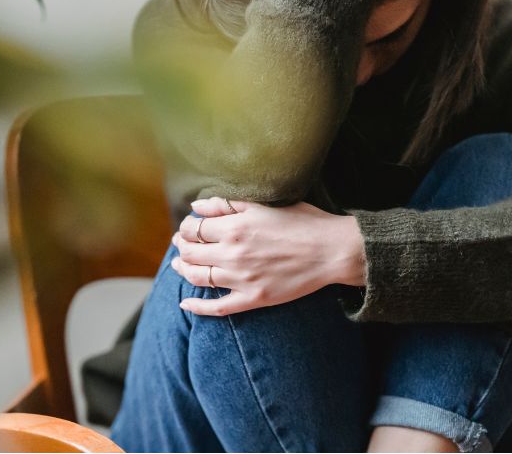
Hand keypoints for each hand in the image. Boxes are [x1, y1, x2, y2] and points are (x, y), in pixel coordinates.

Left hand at [169, 196, 365, 315]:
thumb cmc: (302, 222)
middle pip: (191, 252)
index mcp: (234, 227)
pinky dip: (197, 308)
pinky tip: (185, 305)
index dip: (186, 227)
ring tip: (179, 265)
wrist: (332, 251)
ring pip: (197, 277)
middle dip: (181, 246)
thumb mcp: (264, 205)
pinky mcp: (253, 299)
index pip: (193, 229)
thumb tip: (196, 208)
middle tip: (180, 244)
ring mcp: (241, 279)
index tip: (188, 227)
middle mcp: (232, 254)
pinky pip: (217, 308)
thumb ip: (227, 204)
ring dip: (183, 270)